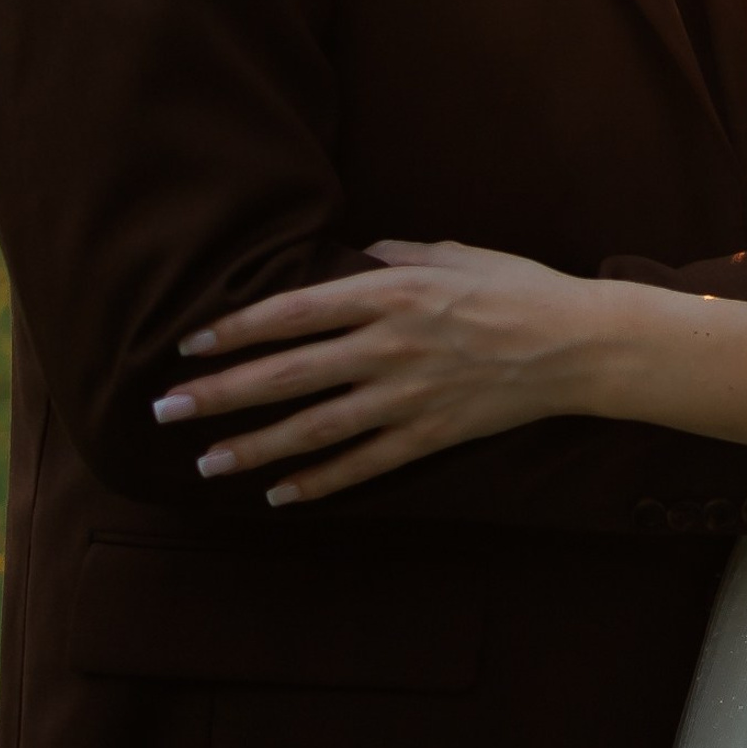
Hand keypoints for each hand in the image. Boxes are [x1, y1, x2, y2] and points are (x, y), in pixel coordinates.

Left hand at [148, 240, 605, 503]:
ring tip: (204, 463)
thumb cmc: (523, 287)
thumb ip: (402, 255)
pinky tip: (278, 494)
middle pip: (287, 374)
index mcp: (395, 292)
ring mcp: (409, 394)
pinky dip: (318, 482)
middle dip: (219, 393)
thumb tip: (356, 258)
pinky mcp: (430, 433)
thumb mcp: (460, 253)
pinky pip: (362, 464)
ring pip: (313, 427)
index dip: (236, 330)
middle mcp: (391, 345)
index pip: (295, 312)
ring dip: (253, 447)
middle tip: (164, 410)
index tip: (191, 345)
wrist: (581, 343)